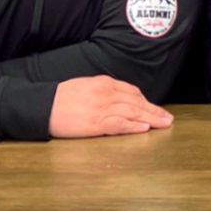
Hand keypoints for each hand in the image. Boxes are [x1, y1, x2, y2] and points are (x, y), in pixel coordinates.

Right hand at [48, 76, 173, 138]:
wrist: (42, 105)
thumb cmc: (61, 97)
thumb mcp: (86, 86)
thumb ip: (103, 90)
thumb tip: (119, 99)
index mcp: (104, 82)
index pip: (132, 92)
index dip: (146, 101)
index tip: (155, 108)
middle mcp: (106, 93)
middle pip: (136, 102)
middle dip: (154, 110)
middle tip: (168, 118)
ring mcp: (102, 108)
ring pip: (133, 113)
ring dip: (151, 119)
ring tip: (163, 124)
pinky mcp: (95, 123)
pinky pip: (119, 124)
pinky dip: (133, 126)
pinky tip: (145, 128)